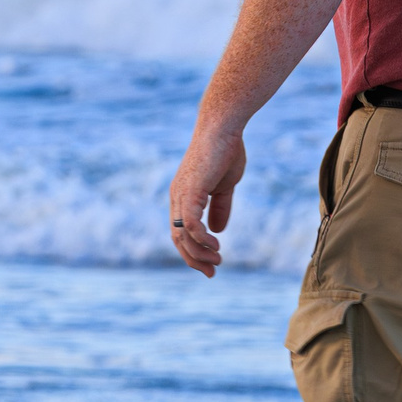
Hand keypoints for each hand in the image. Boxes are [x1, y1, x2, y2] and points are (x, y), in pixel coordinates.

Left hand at [166, 125, 247, 277]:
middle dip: (194, 259)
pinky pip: (190, 223)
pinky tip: (215, 245)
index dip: (193, 251)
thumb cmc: (225, 152)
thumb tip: (218, 230)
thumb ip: (220, 207)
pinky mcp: (190, 191)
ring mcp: (181, 195)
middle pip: (177, 239)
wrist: (223, 128)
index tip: (210, 264)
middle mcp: (176, 198)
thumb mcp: (224, 186)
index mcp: (182, 197)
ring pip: (182, 235)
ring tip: (216, 261)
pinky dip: (201, 238)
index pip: (181, 232)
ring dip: (199, 252)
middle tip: (211, 272)